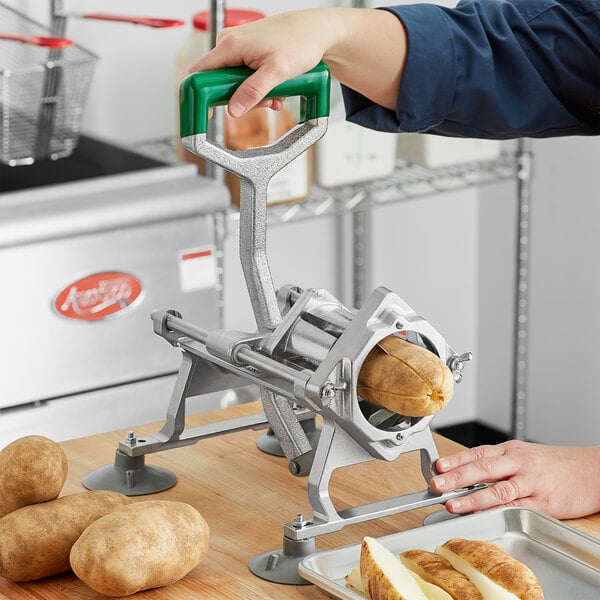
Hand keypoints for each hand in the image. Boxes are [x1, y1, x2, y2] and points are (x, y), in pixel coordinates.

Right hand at [188, 8, 406, 117]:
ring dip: (253, 97)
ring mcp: (239, 47)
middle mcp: (230, 44)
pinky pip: (245, 77)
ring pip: (234, 82)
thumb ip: (252, 92)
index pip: (200, 74)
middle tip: (261, 103)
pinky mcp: (249, 52)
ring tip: (274, 96)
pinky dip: (259, 89)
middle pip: (219, 82)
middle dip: (239, 99)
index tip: (205, 116)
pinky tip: (274, 91)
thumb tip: (233, 109)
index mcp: (230, 45)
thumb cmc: (300, 43)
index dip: (200, 97)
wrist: (317, 32)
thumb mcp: (276, 73)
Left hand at [430, 440, 599, 518]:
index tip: (437, 467)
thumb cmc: (554, 464)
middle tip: (436, 484)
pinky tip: (482, 516)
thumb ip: (497, 464)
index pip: (477, 453)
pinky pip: (516, 508)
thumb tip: (466, 474)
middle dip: (456, 477)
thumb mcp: (524, 455)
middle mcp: (518, 463)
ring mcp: (531, 483)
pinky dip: (497, 512)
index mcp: (511, 450)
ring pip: (497, 489)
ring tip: (453, 504)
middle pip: (483, 468)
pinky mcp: (543, 503)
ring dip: (472, 498)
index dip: (455, 460)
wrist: (592, 471)